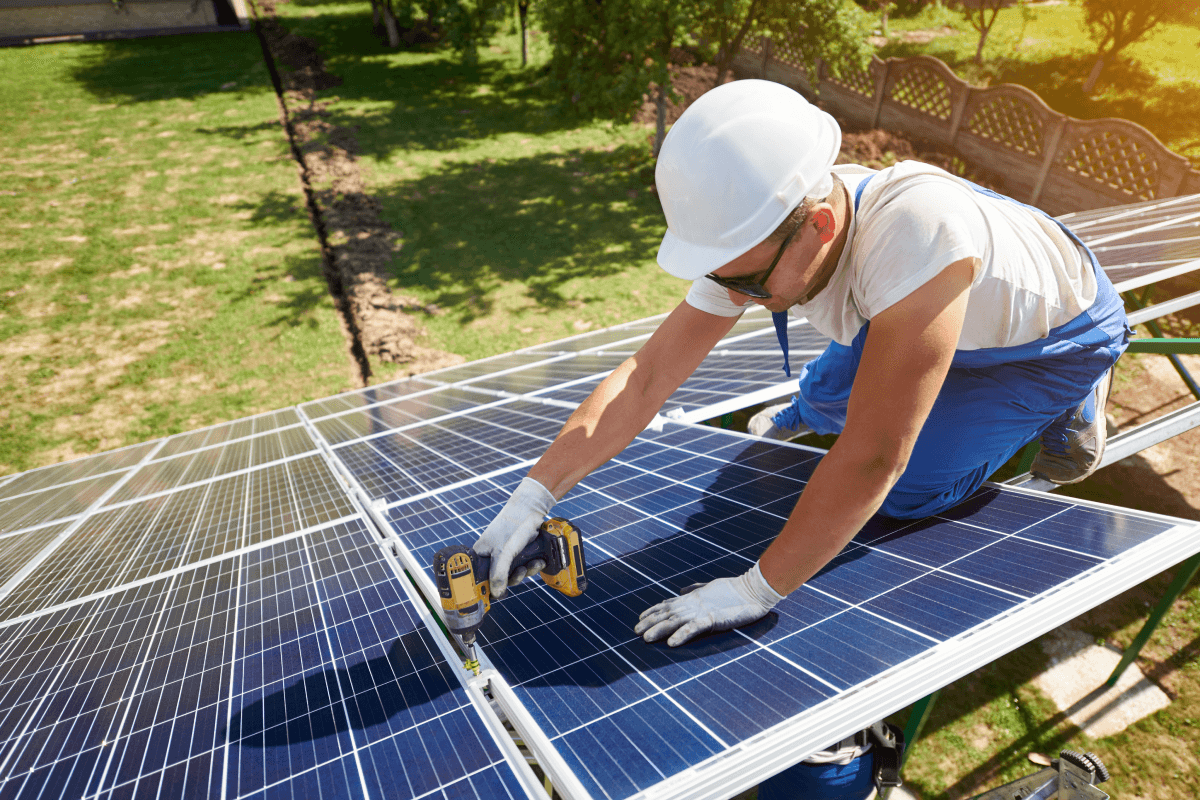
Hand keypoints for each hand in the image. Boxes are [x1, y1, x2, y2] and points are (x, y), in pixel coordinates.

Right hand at [472, 477, 555, 598]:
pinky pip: (522, 567)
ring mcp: (505, 556)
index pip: (479, 579)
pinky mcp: (518, 554)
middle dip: (513, 578)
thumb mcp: (504, 553)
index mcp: (480, 556)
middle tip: (520, 573)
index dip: (487, 589)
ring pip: (513, 574)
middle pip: (499, 580)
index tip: (496, 595)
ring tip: (532, 564)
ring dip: (525, 572)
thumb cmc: (512, 527)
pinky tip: (538, 561)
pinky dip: (531, 566)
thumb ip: (499, 574)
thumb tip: (497, 593)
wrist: (531, 510)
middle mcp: (491, 557)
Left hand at [634, 563, 784, 646]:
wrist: (753, 591)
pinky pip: (693, 628)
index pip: (668, 605)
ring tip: (646, 638)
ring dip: (659, 630)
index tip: (640, 618)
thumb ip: (695, 589)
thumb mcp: (711, 588)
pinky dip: (681, 635)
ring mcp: (701, 611)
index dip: (653, 611)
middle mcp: (693, 604)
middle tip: (635, 631)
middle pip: (666, 614)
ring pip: (675, 621)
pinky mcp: (712, 618)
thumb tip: (682, 590)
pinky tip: (672, 643)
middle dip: (650, 622)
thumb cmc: (735, 589)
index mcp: (693, 598)